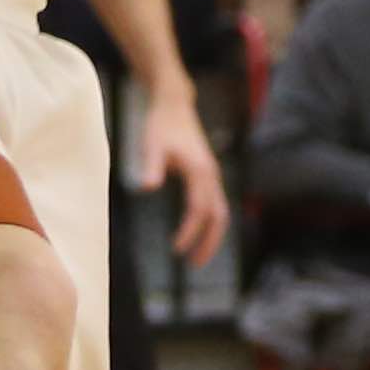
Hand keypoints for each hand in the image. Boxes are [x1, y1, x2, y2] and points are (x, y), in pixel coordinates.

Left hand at [137, 90, 228, 266]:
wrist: (174, 105)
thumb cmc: (162, 124)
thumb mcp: (152, 143)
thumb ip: (151, 165)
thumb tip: (148, 187)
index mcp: (200, 170)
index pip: (199, 209)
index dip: (190, 231)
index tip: (177, 249)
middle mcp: (211, 175)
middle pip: (219, 216)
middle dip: (209, 242)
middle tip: (195, 265)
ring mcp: (212, 175)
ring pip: (221, 212)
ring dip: (212, 236)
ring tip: (197, 257)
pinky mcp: (208, 175)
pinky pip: (215, 205)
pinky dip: (210, 224)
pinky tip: (197, 234)